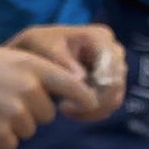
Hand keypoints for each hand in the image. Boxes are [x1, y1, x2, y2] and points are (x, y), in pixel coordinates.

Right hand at [0, 41, 105, 148]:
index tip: (89, 105)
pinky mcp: (0, 132)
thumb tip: (55, 97)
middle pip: (46, 115)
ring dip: (9, 126)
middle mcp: (29, 88)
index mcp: (32, 65)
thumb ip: (31, 75)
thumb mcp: (4, 57)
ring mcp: (15, 111)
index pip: (73, 85)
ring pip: (27, 131)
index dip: (82, 98)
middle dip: (29, 113)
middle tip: (0, 101)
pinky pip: (9, 144)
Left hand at [10, 24, 125, 119]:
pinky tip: (72, 110)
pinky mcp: (109, 81)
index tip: (66, 102)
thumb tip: (82, 79)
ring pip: (114, 98)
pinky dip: (92, 111)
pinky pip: (109, 104)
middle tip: (64, 109)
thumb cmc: (37, 46)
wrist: (34, 52)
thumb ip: (62, 62)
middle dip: (92, 102)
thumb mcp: (42, 49)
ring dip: (91, 109)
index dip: (94, 90)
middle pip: (115, 85)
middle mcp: (112, 49)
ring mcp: (113, 66)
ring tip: (65, 109)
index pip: (110, 69)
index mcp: (99, 37)